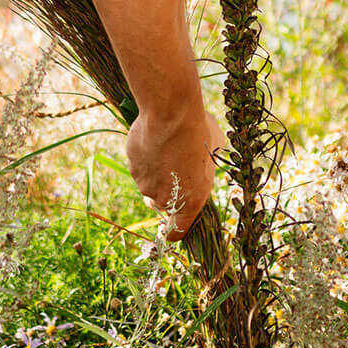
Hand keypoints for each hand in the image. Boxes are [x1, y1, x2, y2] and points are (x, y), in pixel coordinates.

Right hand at [127, 105, 226, 241]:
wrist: (172, 117)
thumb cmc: (199, 135)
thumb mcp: (214, 154)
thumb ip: (205, 168)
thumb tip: (204, 162)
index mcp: (190, 202)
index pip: (178, 230)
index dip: (173, 230)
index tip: (171, 228)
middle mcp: (165, 199)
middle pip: (161, 203)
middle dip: (165, 191)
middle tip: (174, 169)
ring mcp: (146, 184)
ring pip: (149, 183)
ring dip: (156, 171)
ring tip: (167, 146)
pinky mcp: (133, 168)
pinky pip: (139, 165)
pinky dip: (145, 157)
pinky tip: (155, 139)